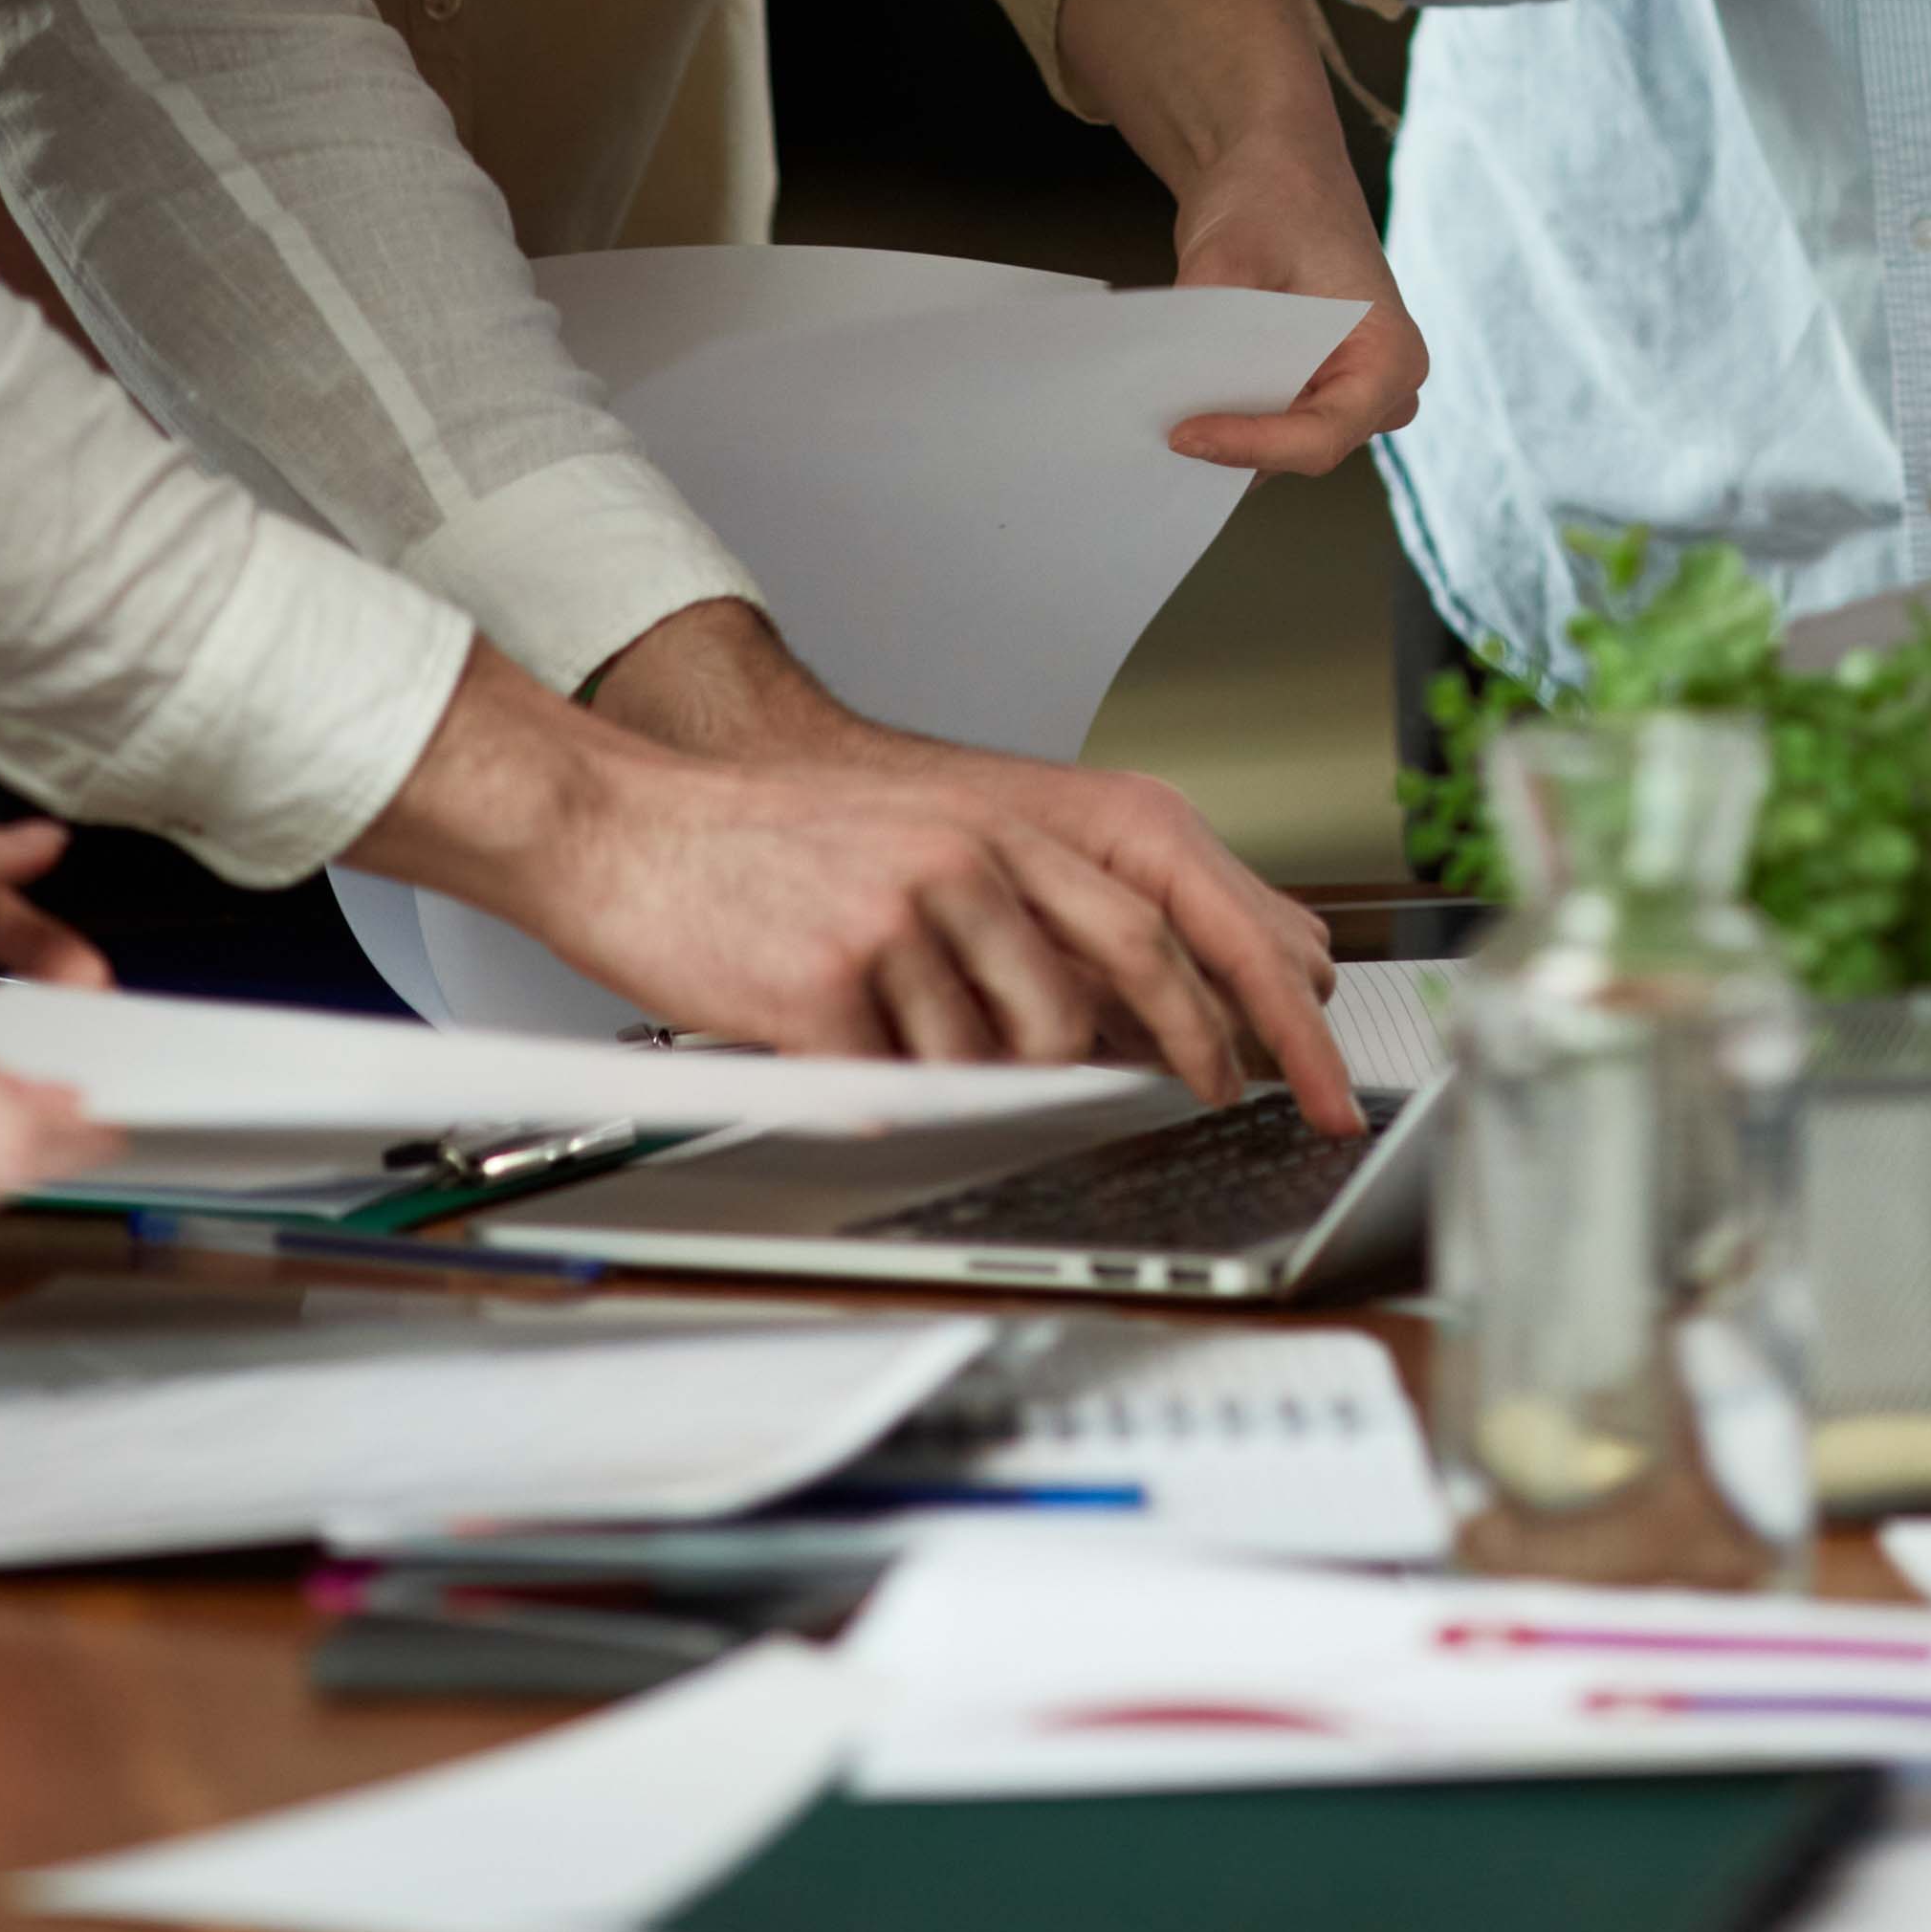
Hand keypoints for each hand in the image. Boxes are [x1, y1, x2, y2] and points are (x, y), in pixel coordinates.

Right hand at [379, 637, 1356, 1123]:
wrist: (630, 828)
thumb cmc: (770, 849)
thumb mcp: (922, 845)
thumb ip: (1023, 912)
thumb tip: (1123, 1016)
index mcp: (998, 824)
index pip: (1162, 913)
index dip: (1246, 997)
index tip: (1300, 1067)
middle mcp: (968, 855)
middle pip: (1123, 973)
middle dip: (1194, 1052)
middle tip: (1215, 1108)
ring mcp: (901, 915)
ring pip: (1008, 1048)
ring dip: (993, 1082)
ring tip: (936, 1057)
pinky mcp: (829, 982)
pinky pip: (900, 1082)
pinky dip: (895, 1096)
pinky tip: (858, 1067)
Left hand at [1160, 178, 1428, 478]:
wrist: (1278, 169)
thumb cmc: (1271, 199)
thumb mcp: (1228, 259)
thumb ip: (1206, 335)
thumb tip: (1164, 400)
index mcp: (1391, 354)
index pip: (1321, 435)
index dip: (1251, 445)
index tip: (1183, 434)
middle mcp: (1382, 389)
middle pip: (1300, 449)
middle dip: (1233, 446)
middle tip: (1159, 433)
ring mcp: (1347, 396)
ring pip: (1280, 448)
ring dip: (1225, 436)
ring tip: (1160, 420)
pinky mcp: (1311, 393)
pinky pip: (1268, 430)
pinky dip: (1224, 419)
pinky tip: (1177, 404)